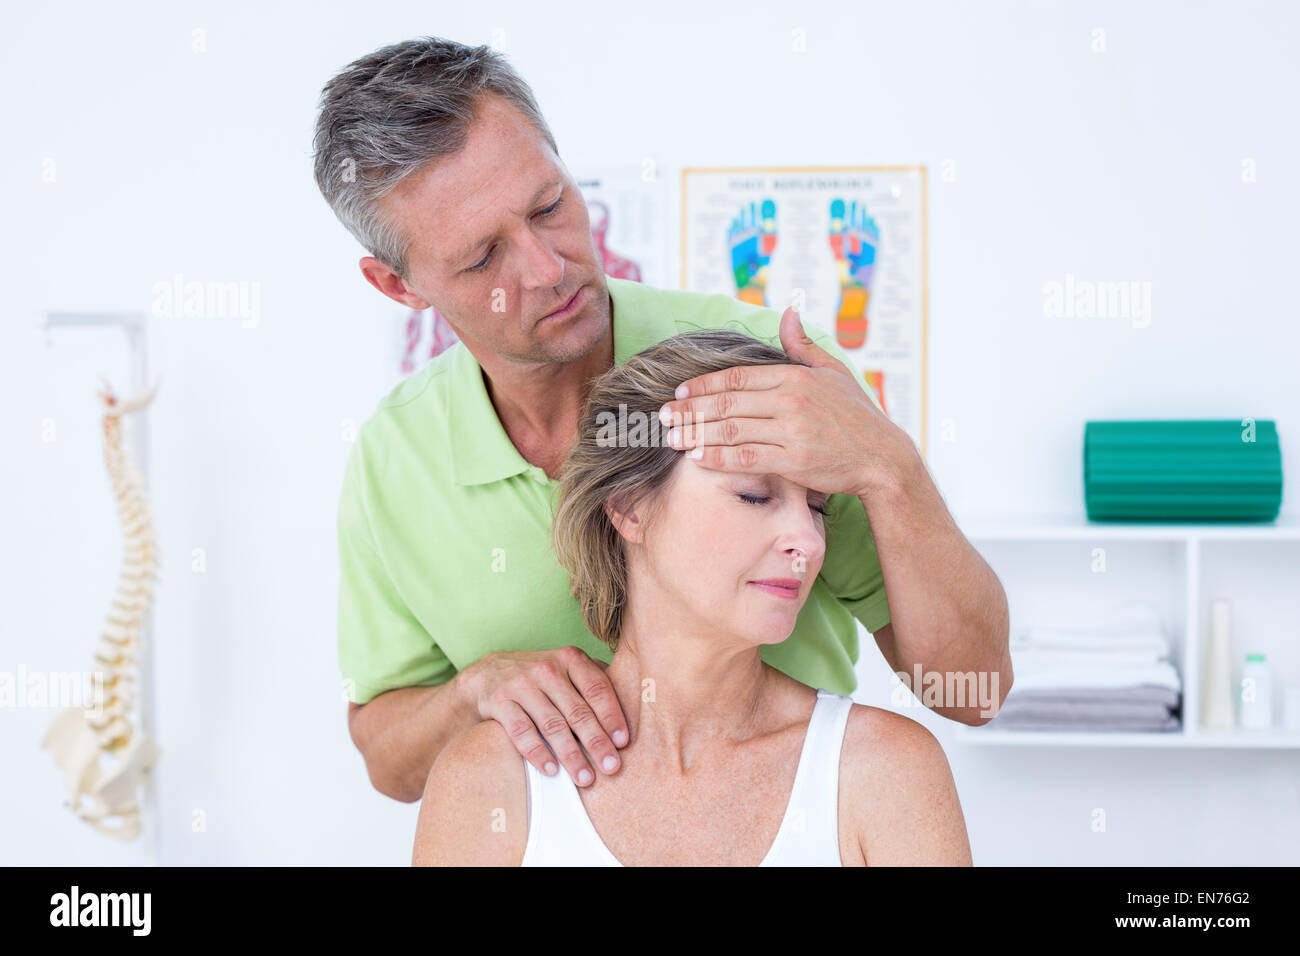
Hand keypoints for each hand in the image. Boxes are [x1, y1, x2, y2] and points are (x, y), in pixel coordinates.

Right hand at [460, 646, 628, 786]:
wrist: (486, 675)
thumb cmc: (538, 678)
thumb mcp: (565, 669)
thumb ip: (593, 681)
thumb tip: (632, 705)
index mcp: (570, 659)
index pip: (597, 688)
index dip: (612, 716)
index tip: (623, 742)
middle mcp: (547, 668)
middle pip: (578, 711)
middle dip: (597, 742)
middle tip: (611, 767)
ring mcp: (521, 684)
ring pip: (552, 724)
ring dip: (571, 755)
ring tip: (585, 778)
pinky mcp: (500, 701)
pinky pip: (522, 731)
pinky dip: (537, 753)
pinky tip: (551, 770)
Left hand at [657, 306, 910, 497]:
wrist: (883, 457)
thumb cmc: (857, 415)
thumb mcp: (833, 371)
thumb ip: (802, 345)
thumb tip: (788, 312)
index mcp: (795, 376)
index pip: (736, 377)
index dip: (702, 384)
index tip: (679, 393)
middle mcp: (791, 400)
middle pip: (726, 402)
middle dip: (689, 410)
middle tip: (662, 416)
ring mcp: (792, 431)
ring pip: (731, 430)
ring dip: (696, 434)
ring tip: (671, 438)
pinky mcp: (794, 460)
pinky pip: (746, 458)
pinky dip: (718, 458)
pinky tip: (697, 458)